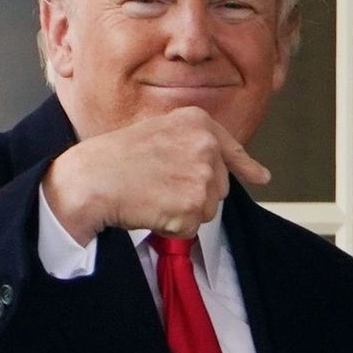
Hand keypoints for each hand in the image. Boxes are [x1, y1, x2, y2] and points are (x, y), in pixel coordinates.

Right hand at [42, 107, 270, 243]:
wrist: (90, 178)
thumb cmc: (115, 158)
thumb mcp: (160, 132)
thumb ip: (195, 145)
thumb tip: (248, 171)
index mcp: (198, 123)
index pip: (232, 150)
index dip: (247, 166)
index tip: (261, 177)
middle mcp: (207, 146)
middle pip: (219, 187)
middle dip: (194, 194)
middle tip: (157, 185)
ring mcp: (202, 175)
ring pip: (208, 210)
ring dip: (182, 212)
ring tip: (152, 195)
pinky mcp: (193, 205)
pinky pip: (191, 229)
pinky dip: (171, 227)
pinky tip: (150, 209)